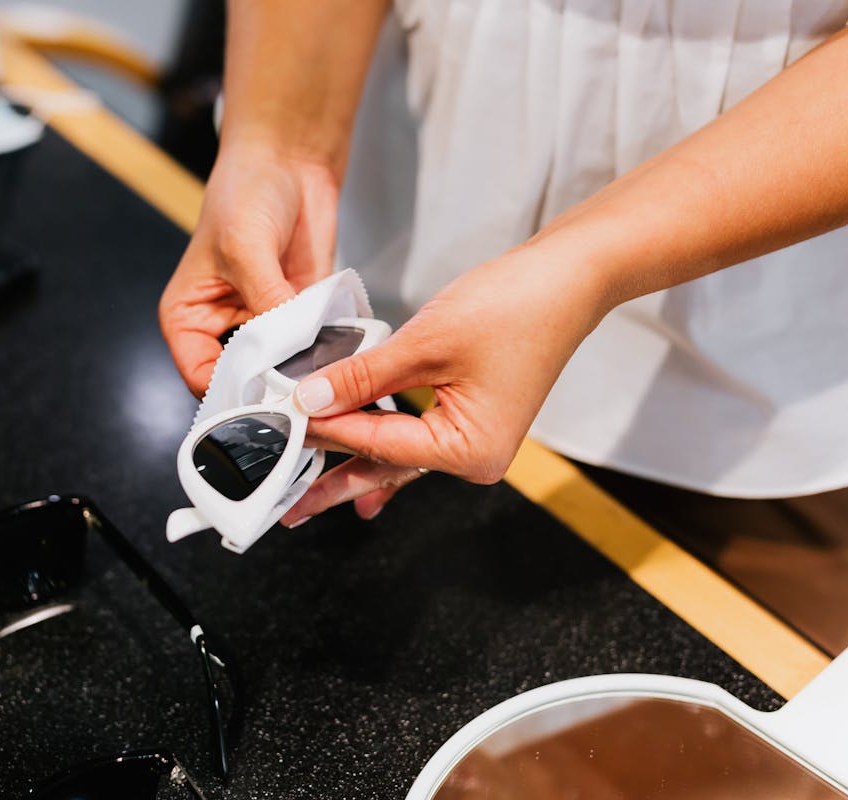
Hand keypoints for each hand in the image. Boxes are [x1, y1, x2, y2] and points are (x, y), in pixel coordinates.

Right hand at [159, 143, 340, 395]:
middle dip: (271, 389)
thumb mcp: (246, 250)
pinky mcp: (300, 316)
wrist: (290, 159)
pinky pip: (313, 347)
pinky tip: (342, 354)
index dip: (233, 395)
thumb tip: (289, 353)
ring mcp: (264, 325)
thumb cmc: (246, 193)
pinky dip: (327, 353)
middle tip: (302, 398)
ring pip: (281, 369)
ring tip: (325, 377)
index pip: (202, 378)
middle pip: (243, 381)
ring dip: (303, 373)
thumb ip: (266, 305)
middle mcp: (222, 328)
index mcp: (187, 319)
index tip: (268, 402)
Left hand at [279, 245, 611, 524]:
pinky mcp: (470, 419)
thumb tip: (310, 400)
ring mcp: (474, 441)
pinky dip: (379, 441)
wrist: (568, 279)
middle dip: (333, 482)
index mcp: (470, 450)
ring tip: (306, 488)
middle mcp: (475, 457)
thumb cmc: (515, 307)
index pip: (378, 446)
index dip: (325, 433)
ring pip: (396, 456)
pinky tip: (353, 461)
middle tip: (286, 506)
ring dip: (351, 461)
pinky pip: (413, 438)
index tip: (279, 428)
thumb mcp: (425, 343)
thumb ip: (363, 378)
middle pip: (385, 467)